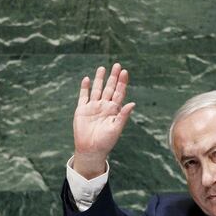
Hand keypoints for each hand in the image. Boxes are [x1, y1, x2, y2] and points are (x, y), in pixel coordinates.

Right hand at [73, 62, 135, 178]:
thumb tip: (133, 103)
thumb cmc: (106, 142)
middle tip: (117, 65)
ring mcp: (93, 107)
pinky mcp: (82, 110)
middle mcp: (104, 107)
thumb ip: (123, 116)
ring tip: (102, 68)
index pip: (119, 93)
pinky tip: (87, 79)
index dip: (122, 83)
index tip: (125, 72)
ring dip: (99, 79)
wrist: (91, 150)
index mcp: (114, 111)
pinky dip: (85, 88)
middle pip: (109, 88)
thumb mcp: (116, 129)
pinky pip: (83, 96)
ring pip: (96, 90)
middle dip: (113, 77)